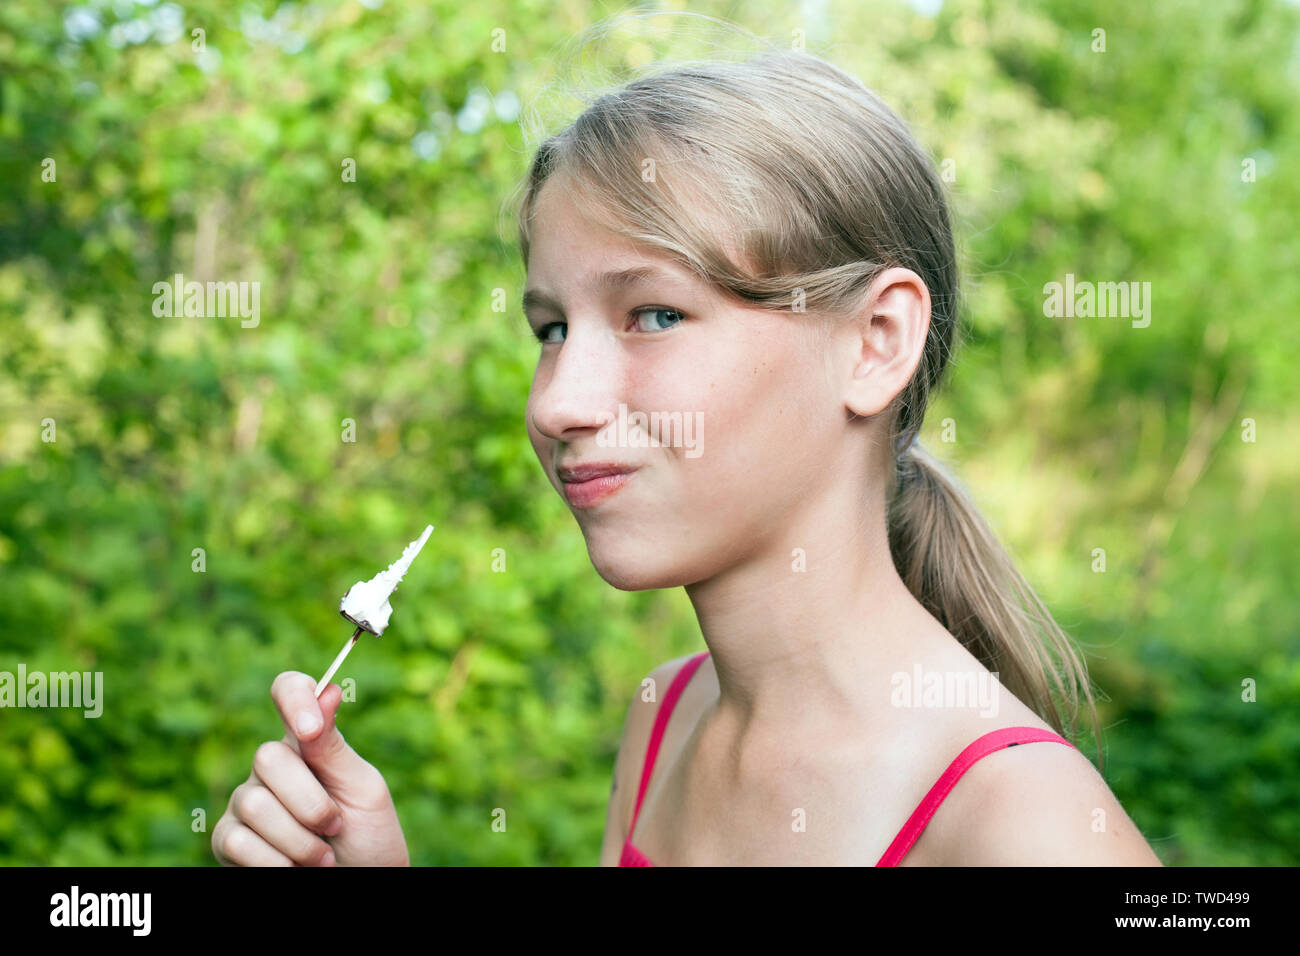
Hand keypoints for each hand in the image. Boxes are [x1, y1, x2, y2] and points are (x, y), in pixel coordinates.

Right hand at [212, 671, 409, 865]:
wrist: (361, 885)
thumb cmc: (369, 837)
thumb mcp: (364, 790)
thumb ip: (335, 748)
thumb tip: (329, 690)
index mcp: (309, 742)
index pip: (289, 691)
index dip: (293, 697)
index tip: (310, 729)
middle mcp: (271, 766)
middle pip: (267, 756)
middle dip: (312, 803)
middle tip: (336, 827)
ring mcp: (245, 801)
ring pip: (254, 803)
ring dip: (301, 842)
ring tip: (323, 857)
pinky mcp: (228, 840)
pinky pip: (237, 841)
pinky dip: (277, 863)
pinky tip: (294, 870)